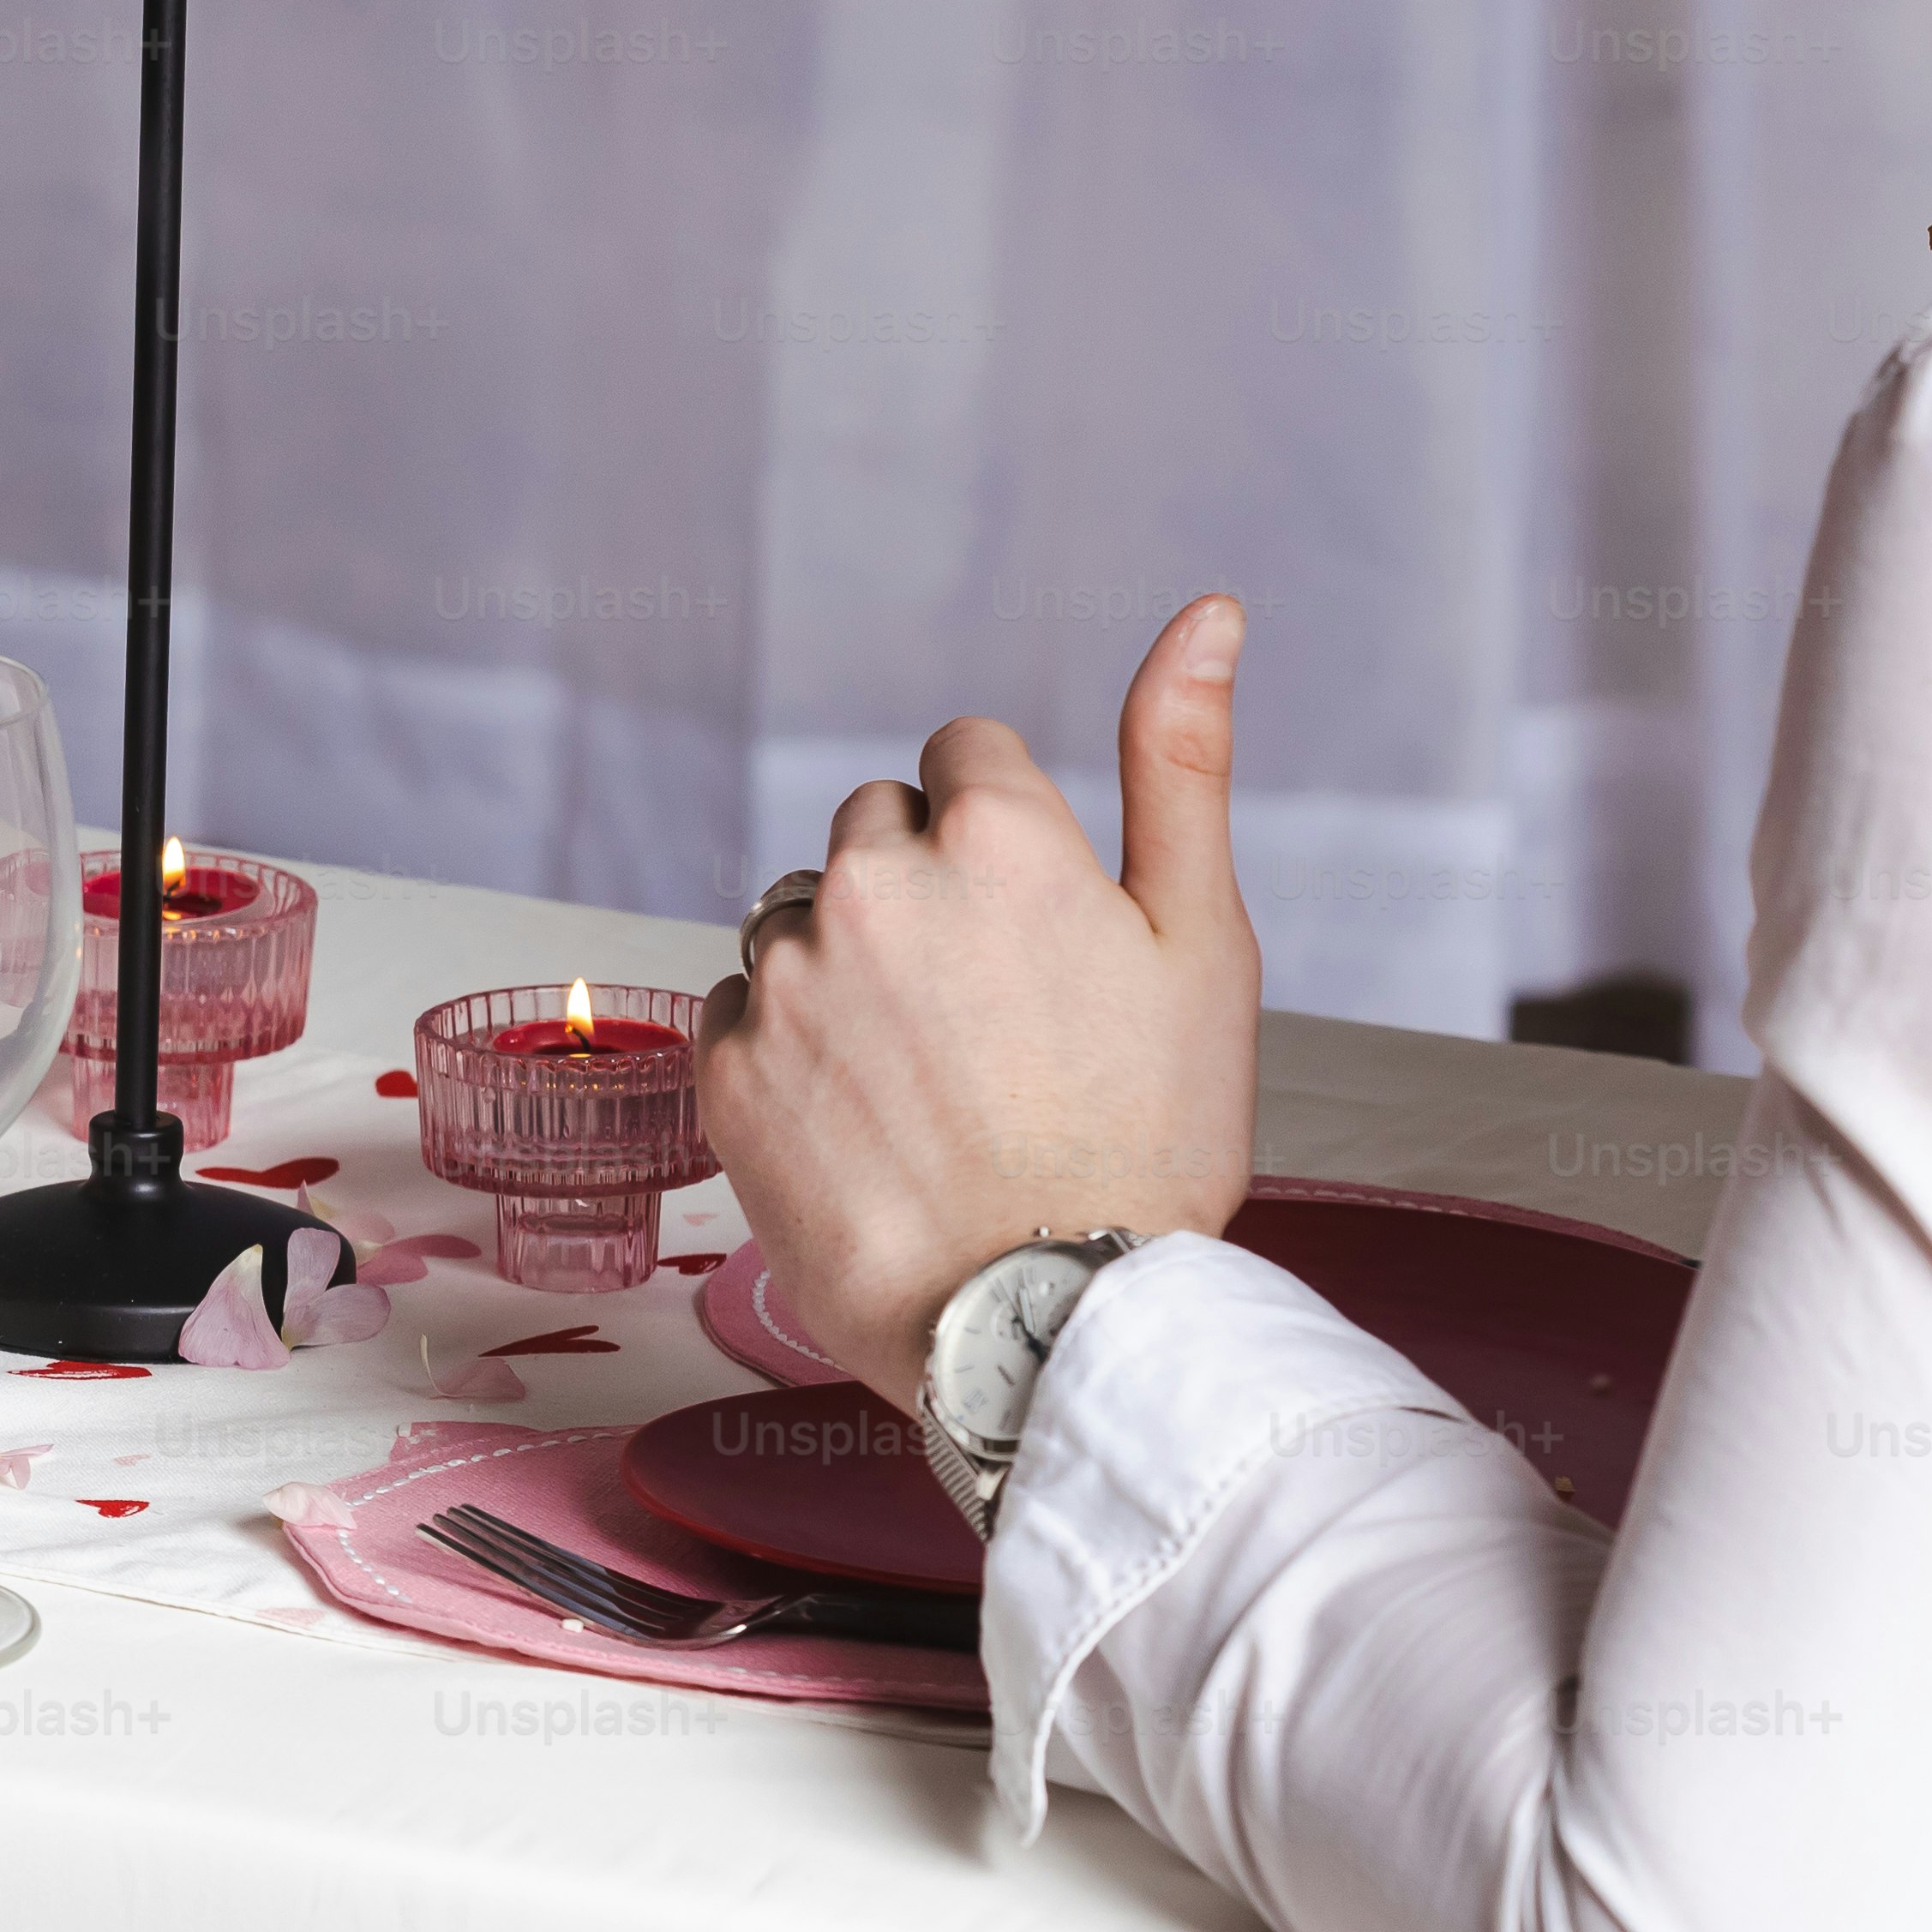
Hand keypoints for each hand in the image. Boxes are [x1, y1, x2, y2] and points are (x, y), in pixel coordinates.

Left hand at [696, 598, 1260, 1410]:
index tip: (1039, 929)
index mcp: (992, 834)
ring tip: (930, 1079)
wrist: (1050, 1320)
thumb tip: (1206, 611)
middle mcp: (869, 882)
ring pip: (803, 920)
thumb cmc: (1148, 1139)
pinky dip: (794, 1052)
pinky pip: (749, 1013)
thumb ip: (1182, 759)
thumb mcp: (1201, 938)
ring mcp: (785, 976)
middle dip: (923, 891)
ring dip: (850, 967)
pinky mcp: (725, 1067)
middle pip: (876, 831)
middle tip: (994, 1016)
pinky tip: (867, 1122)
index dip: (1009, 840)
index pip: (966, 758)